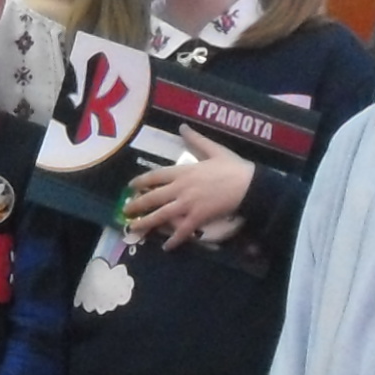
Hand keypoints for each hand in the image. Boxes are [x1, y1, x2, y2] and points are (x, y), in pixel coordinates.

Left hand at [119, 135, 251, 248]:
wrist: (248, 185)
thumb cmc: (232, 166)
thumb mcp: (213, 149)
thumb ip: (196, 139)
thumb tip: (182, 126)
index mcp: (183, 171)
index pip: (156, 176)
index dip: (141, 181)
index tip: (131, 186)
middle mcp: (181, 188)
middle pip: (153, 197)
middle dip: (137, 205)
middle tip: (125, 211)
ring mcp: (188, 204)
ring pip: (162, 215)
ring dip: (146, 223)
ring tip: (134, 229)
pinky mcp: (198, 218)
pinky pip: (182, 230)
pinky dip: (174, 240)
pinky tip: (165, 247)